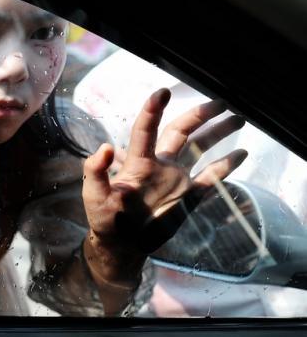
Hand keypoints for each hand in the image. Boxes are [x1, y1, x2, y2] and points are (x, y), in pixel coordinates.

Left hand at [82, 88, 247, 283]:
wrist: (122, 244)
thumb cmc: (104, 217)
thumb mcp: (94, 194)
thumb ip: (95, 171)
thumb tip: (105, 146)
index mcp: (138, 161)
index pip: (146, 130)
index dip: (153, 111)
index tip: (163, 92)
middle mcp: (160, 164)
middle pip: (181, 132)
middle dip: (199, 116)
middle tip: (220, 102)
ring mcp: (176, 178)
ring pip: (200, 149)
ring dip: (218, 134)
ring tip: (239, 118)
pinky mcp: (188, 196)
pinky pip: (210, 177)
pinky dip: (226, 166)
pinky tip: (242, 153)